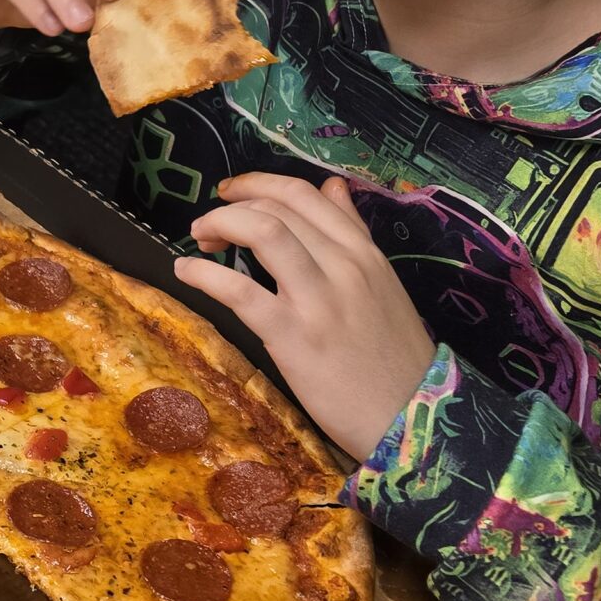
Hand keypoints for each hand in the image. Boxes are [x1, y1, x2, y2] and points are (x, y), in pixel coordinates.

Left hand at [174, 173, 435, 460]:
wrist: (412, 418)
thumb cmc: (393, 356)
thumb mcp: (383, 283)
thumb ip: (354, 233)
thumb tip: (333, 186)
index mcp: (364, 253)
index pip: (305, 194)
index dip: (258, 183)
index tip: (231, 192)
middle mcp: (344, 266)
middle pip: (276, 208)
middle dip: (231, 207)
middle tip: (208, 226)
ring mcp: (318, 299)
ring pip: (262, 231)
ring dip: (219, 224)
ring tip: (199, 239)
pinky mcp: (293, 336)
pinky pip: (239, 289)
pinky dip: (204, 274)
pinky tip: (187, 272)